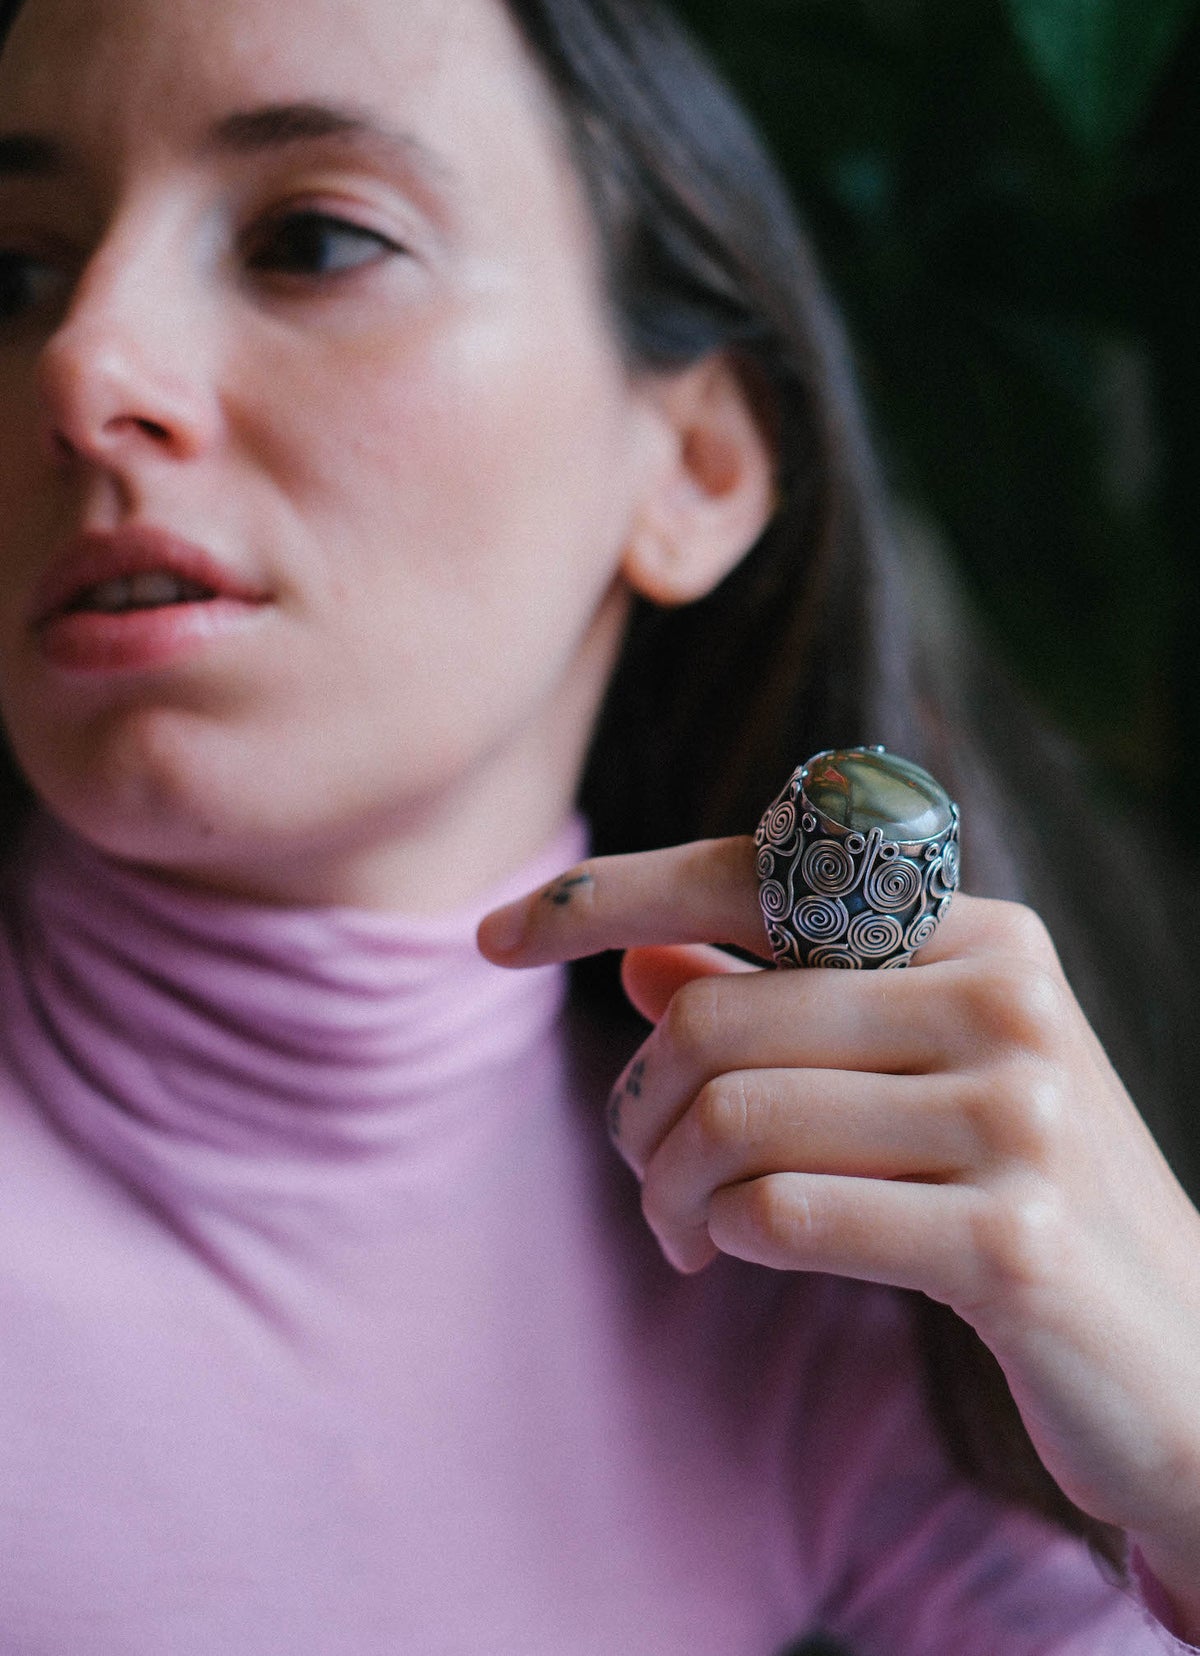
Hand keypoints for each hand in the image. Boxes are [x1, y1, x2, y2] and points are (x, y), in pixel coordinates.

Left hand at [479, 837, 1199, 1631]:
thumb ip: (783, 1005)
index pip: (757, 872)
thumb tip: (636, 957)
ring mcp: (1021, 1117)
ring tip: (678, 1228)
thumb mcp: (915, 1077)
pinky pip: (784, 1214)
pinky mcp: (1012, 1242)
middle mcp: (1008, 1000)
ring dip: (665, 1185)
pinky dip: (723, 1235)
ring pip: (733, 1116)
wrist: (1189, 1358)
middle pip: (716, 1014)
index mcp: (982, 935)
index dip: (608, 896)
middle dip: (637, 1103)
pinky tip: (729, 1252)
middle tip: (640, 1170)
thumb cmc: (1022, 1196)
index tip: (497, 936)